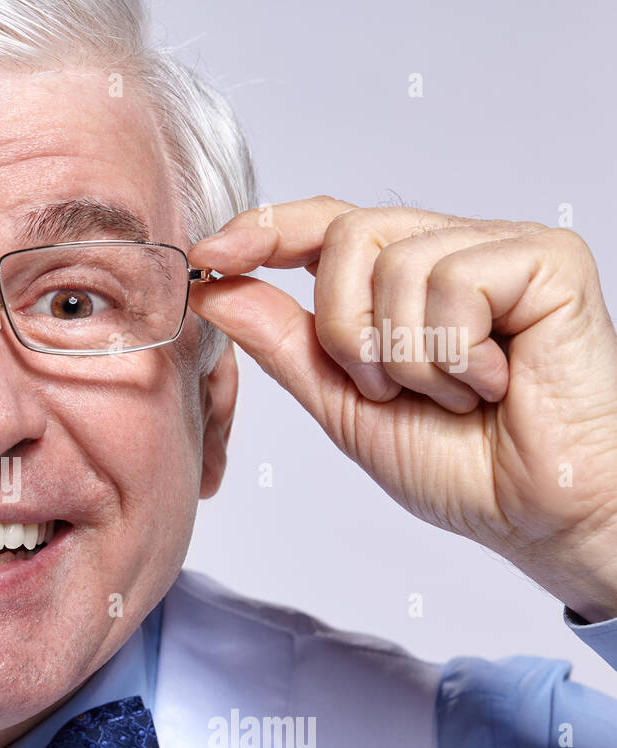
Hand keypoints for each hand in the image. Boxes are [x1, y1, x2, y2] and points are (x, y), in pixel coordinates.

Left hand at [188, 196, 616, 621]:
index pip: (321, 226)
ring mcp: (499, 249)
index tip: (208, 258)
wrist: (541, 514)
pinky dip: (455, 353)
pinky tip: (494, 382)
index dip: (263, 231)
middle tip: (391, 390)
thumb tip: (218, 290)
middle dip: (345, 332)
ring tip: (453, 394)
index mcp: (400, 283)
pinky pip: (454, 281)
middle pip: (345, 236)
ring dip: (406, 358)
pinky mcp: (546, 259)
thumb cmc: (463, 465)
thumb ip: (287, 344)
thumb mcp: (346, 405)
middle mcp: (448, 251)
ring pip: (395, 263)